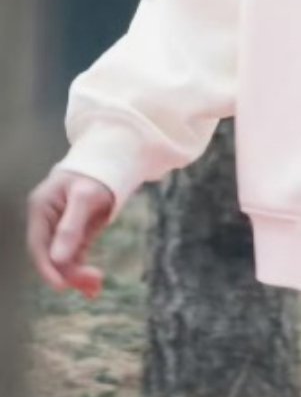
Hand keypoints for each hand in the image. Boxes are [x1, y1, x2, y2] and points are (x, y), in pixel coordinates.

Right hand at [27, 168, 114, 296]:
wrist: (111, 162)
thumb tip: (57, 259)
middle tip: (93, 285)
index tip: (61, 286)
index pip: (38, 244)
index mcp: (41, 207)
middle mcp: (46, 220)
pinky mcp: (73, 235)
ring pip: (63, 260)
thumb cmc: (95, 174)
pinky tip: (93, 286)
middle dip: (69, 273)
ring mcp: (59, 229)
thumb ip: (71, 227)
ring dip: (78, 276)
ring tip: (96, 289)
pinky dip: (82, 271)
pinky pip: (74, 258)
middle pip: (51, 255)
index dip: (47, 267)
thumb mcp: (85, 197)